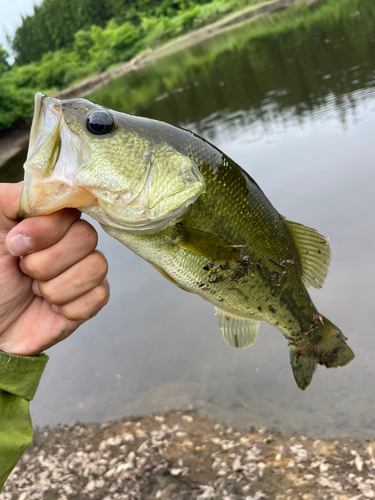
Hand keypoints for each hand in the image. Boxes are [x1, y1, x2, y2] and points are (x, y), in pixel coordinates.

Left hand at [0, 182, 108, 355]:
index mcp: (51, 222)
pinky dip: (68, 306)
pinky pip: (98, 296)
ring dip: (55, 286)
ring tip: (35, 290)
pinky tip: (50, 307)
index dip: (47, 230)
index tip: (16, 245)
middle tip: (23, 271)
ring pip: (97, 267)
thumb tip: (52, 187)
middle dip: (46, 262)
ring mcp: (82, 272)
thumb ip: (15, 197)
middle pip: (87, 238)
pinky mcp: (88, 302)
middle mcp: (71, 243)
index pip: (72, 211)